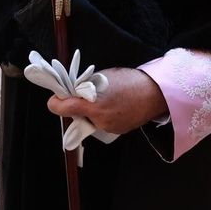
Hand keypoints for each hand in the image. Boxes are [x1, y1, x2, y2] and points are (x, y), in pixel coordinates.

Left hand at [46, 67, 166, 134]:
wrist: (156, 93)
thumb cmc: (130, 81)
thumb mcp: (103, 77)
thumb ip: (86, 86)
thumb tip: (74, 90)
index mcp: (94, 105)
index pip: (65, 108)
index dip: (56, 103)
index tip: (54, 99)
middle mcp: (100, 120)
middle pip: (78, 115)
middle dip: (78, 106)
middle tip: (84, 94)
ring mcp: (109, 128)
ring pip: (90, 121)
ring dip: (91, 112)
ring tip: (104, 99)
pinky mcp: (118, 131)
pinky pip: (103, 124)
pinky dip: (103, 116)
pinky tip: (114, 106)